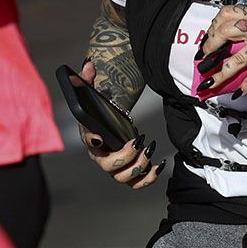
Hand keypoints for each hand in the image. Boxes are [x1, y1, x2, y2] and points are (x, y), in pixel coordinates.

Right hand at [77, 60, 162, 188]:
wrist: (109, 124)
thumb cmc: (100, 111)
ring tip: (149, 150)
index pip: (88, 142)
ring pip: (122, 178)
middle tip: (138, 140)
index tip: (99, 135)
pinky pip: (136, 183)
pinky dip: (148, 178)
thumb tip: (89, 64)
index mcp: (91, 138)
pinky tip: (158, 164)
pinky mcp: (128, 172)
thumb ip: (88, 79)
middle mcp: (100, 156)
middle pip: (108, 166)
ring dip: (138, 167)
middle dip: (125, 156)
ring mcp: (114, 167)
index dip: (92, 140)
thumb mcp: (93, 92)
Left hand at [198, 5, 246, 96]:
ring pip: (236, 59)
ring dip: (220, 74)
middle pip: (226, 32)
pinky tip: (239, 91)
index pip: (227, 14)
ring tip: (211, 82)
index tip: (208, 40)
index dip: (213, 27)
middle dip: (211, 47)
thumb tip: (223, 44)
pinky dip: (246, 85)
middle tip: (204, 59)